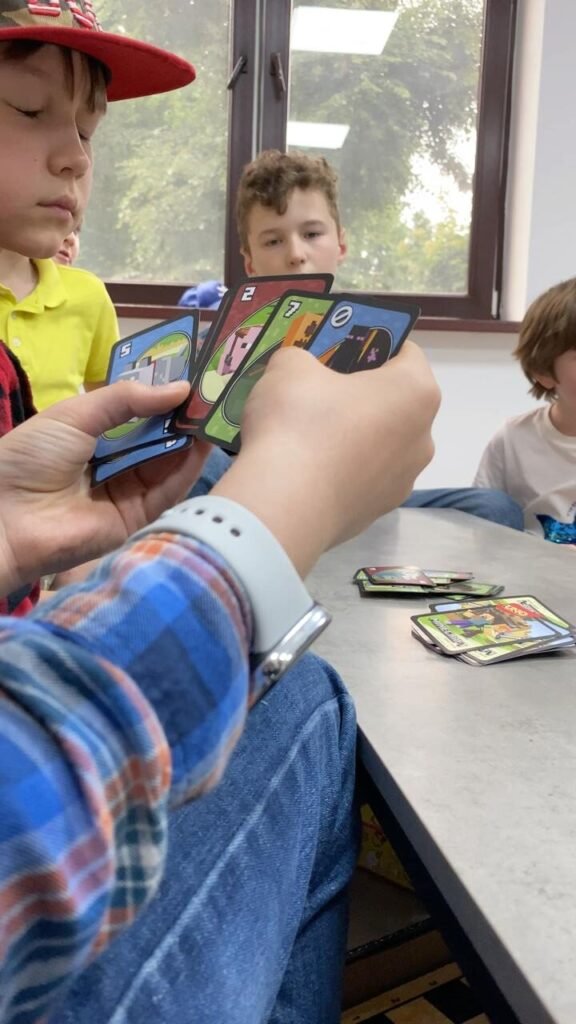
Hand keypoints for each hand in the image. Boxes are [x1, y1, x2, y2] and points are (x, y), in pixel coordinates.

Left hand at [0, 381, 210, 594]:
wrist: (7, 516)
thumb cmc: (31, 457)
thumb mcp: (76, 415)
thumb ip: (126, 400)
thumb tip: (180, 389)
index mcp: (91, 439)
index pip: (136, 417)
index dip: (162, 400)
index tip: (193, 380)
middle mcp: (111, 466)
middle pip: (156, 442)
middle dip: (182, 419)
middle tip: (213, 394)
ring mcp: (125, 495)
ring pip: (166, 466)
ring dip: (190, 441)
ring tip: (215, 413)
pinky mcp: (135, 521)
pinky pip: (166, 493)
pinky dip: (186, 470)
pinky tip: (203, 445)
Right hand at [213, 342, 439, 575]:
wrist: (284, 505)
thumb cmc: (299, 420)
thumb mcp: (289, 366)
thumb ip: (301, 358)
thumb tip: (300, 372)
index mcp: (416, 391)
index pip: (406, 352)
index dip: (371, 344)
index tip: (339, 350)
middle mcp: (423, 438)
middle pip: (395, 404)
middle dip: (361, 395)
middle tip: (318, 392)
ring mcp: (403, 482)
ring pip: (380, 446)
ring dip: (353, 437)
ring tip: (307, 438)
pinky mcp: (377, 514)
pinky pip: (360, 481)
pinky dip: (340, 472)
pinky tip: (306, 472)